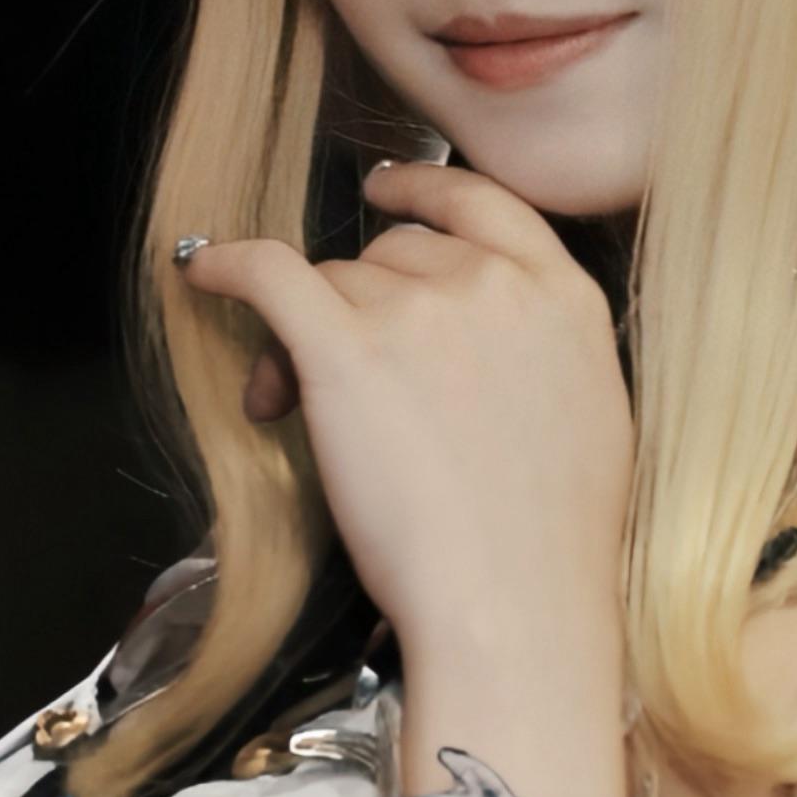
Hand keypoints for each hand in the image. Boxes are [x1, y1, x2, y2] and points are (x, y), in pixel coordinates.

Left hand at [180, 161, 630, 781]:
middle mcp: (492, 284)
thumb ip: (543, 350)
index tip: (390, 195)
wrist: (515, 604)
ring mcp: (419, 310)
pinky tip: (206, 272)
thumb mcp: (590, 415)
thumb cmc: (550, 546)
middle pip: (393, 253)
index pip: (484, 205)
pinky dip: (229, 266)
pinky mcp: (344, 348)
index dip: (425, 191)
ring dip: (304, 335)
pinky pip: (269, 273)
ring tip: (296, 414)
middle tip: (342, 382)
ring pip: (333, 281)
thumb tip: (494, 344)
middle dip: (361, 304)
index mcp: (564, 297)